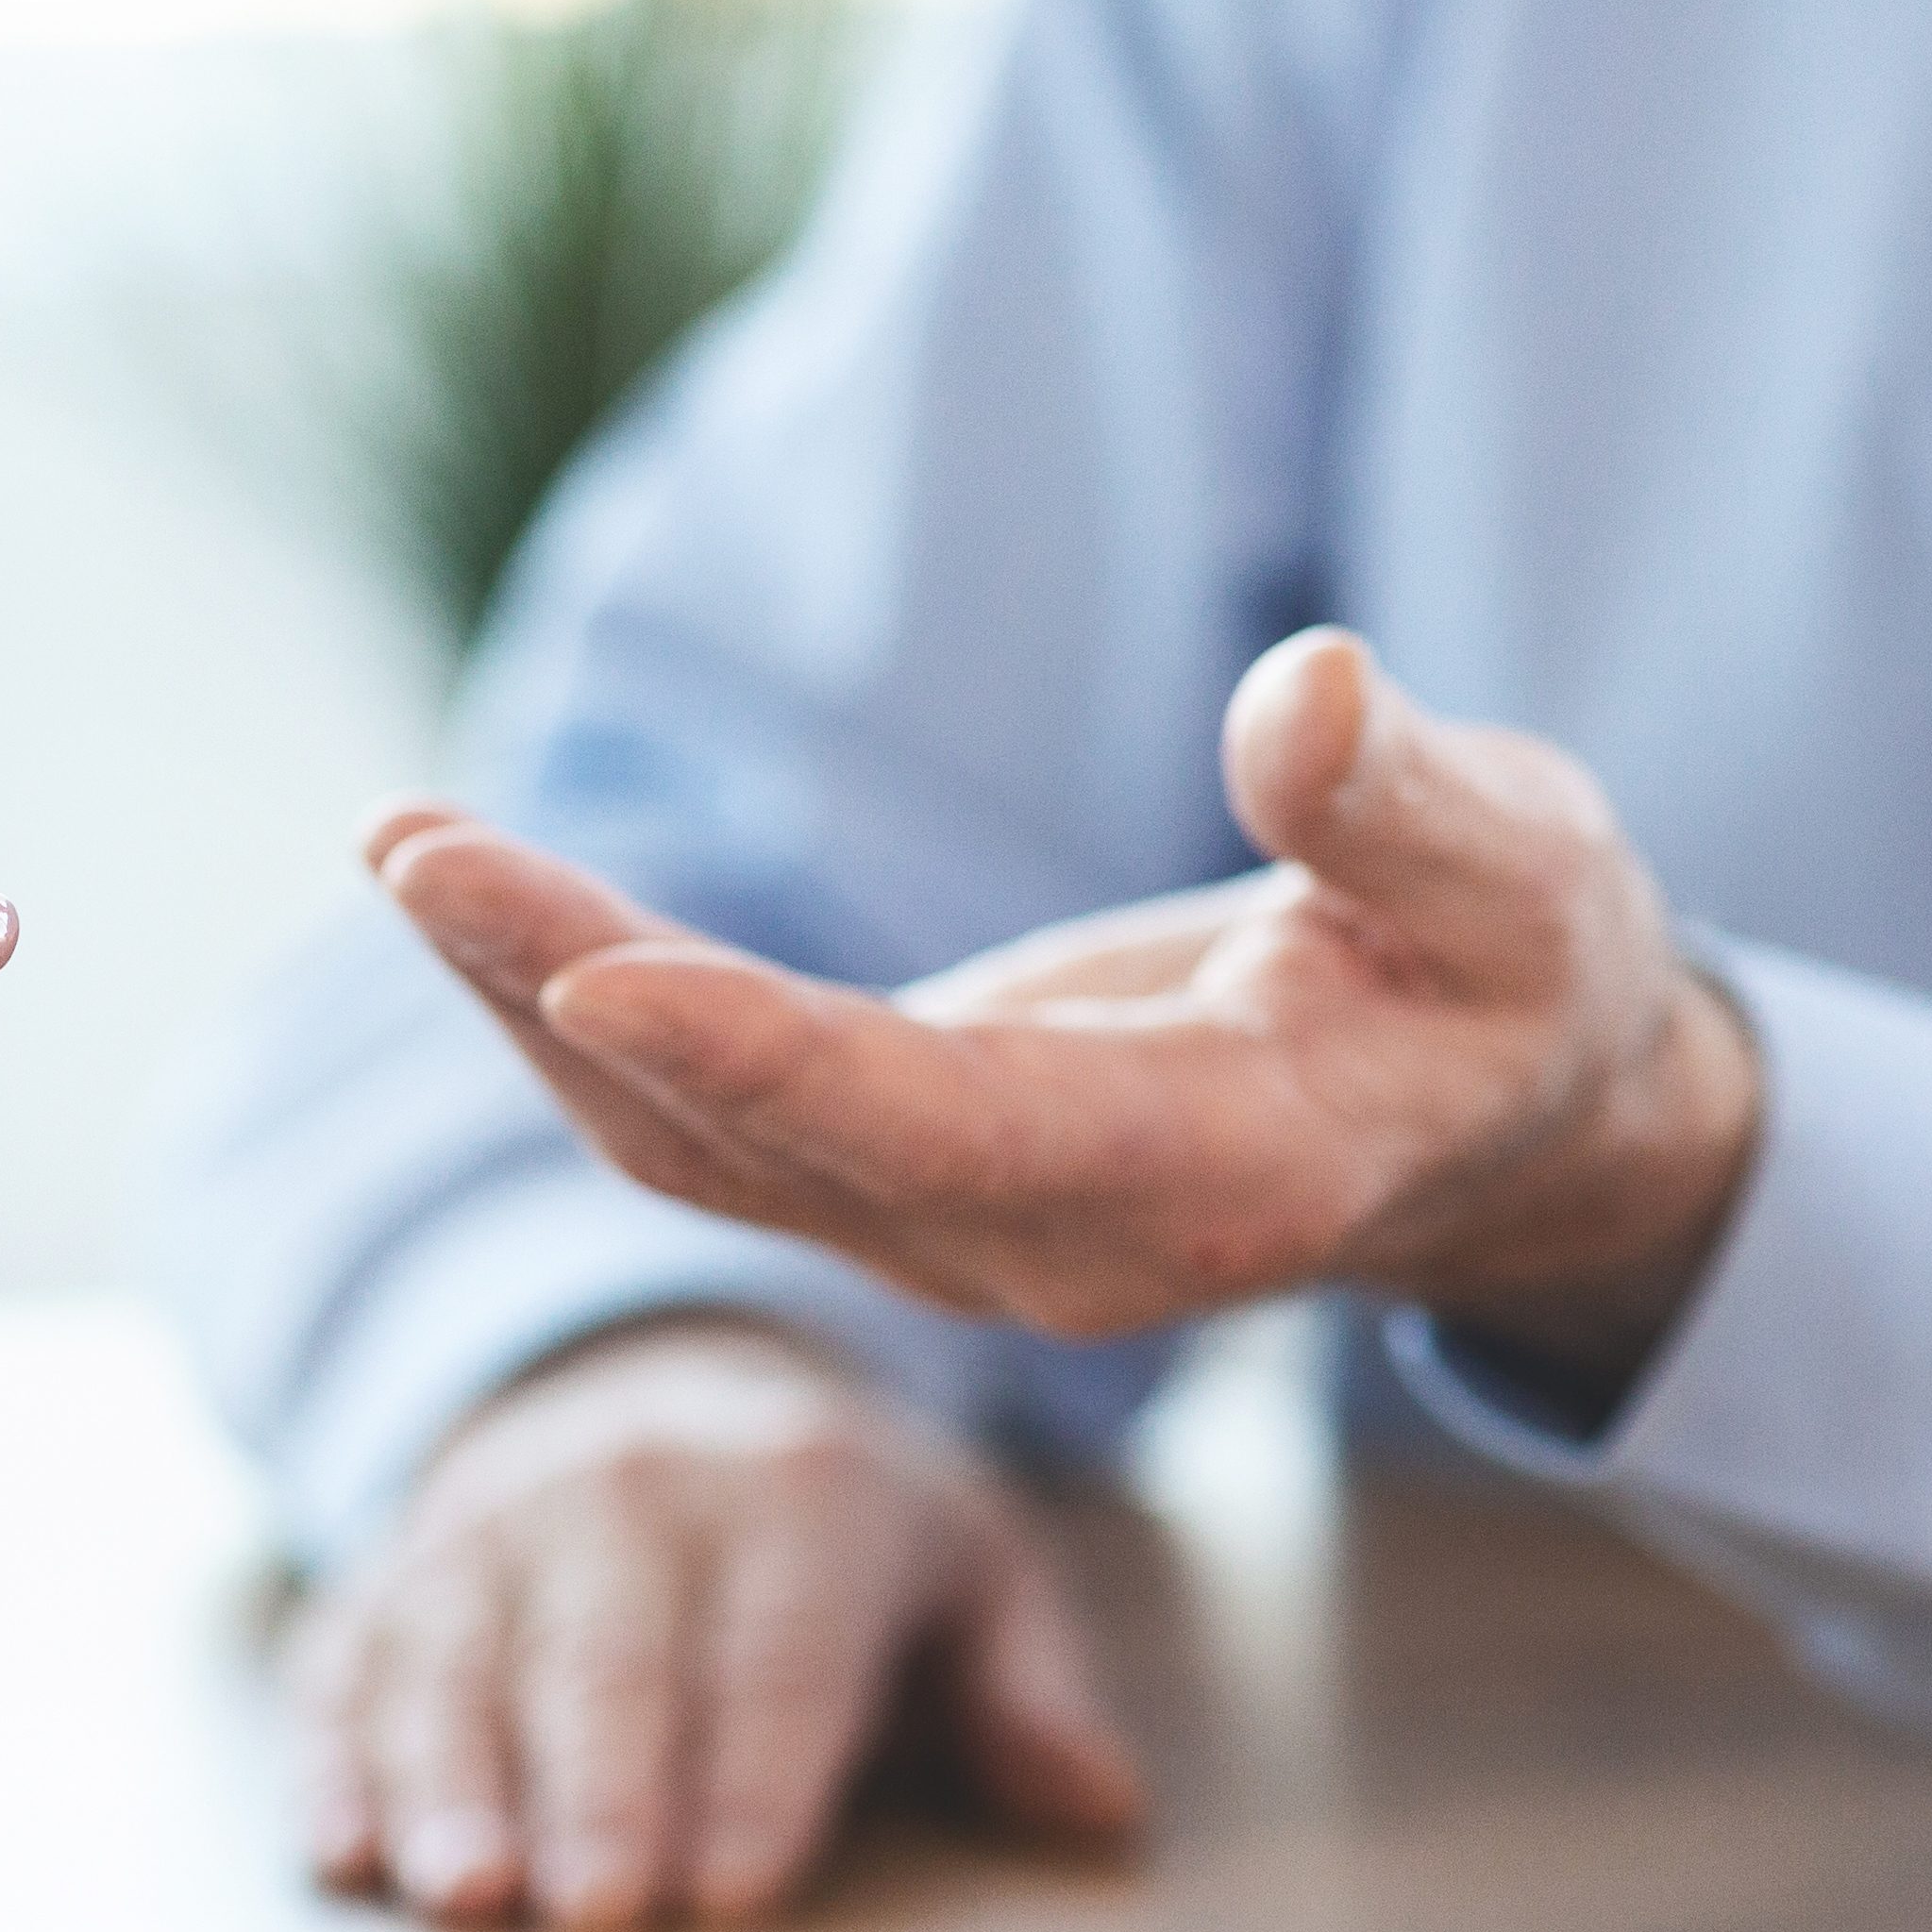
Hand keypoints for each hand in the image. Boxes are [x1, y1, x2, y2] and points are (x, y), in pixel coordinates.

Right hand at [287, 1317, 1138, 1931]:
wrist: (657, 1389)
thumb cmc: (835, 1536)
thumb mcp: (964, 1572)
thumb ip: (1025, 1693)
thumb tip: (1102, 1814)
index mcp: (796, 1487)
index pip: (779, 1646)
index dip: (758, 1770)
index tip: (739, 1891)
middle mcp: (629, 1485)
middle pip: (610, 1655)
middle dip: (604, 1790)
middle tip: (603, 1917)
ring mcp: (494, 1524)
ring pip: (462, 1660)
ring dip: (453, 1783)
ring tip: (468, 1897)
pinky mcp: (394, 1568)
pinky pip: (347, 1660)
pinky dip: (334, 1757)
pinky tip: (339, 1853)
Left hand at [368, 631, 1757, 1400]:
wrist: (1505, 1118)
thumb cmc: (1520, 971)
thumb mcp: (1525, 874)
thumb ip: (1401, 806)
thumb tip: (1298, 688)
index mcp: (1203, 1181)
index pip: (932, 1127)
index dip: (753, 1057)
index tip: (585, 973)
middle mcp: (1045, 1242)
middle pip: (756, 1141)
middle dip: (567, 996)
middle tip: (413, 847)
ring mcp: (957, 1226)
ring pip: (694, 1146)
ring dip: (534, 1002)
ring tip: (405, 846)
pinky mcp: (902, 1172)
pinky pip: (701, 1118)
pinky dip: (580, 1014)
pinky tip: (482, 906)